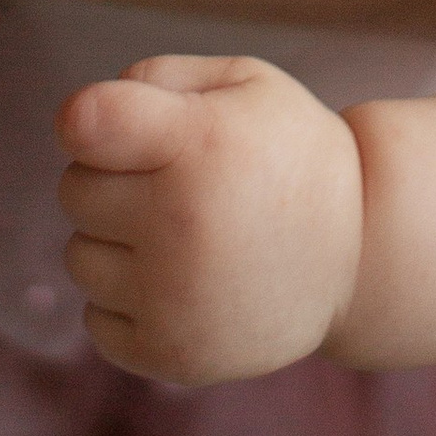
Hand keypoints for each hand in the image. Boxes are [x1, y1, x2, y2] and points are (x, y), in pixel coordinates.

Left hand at [57, 55, 363, 383]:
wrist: (361, 253)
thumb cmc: (286, 155)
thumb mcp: (245, 84)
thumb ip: (157, 80)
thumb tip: (77, 123)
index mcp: (200, 143)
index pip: (91, 124)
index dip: (85, 120)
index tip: (93, 126)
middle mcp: (182, 223)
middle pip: (74, 190)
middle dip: (114, 181)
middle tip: (178, 186)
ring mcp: (175, 297)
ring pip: (79, 258)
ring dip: (117, 245)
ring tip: (185, 239)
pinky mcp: (172, 355)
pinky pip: (95, 322)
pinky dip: (126, 305)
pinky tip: (181, 286)